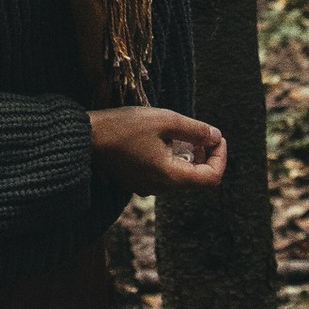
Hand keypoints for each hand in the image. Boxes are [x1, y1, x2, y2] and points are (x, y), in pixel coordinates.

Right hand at [88, 105, 228, 192]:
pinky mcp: (136, 181)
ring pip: (179, 175)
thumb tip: (216, 136)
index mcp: (170, 176)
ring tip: (180, 133)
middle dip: (204, 155)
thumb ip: (195, 130)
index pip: (211, 177)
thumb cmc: (125, 126)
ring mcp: (147, 187)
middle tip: (200, 132)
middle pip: (196, 177)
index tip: (216, 137)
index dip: (220, 157)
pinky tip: (162, 140)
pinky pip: (163, 174)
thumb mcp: (165, 120)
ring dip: (187, 156)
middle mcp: (160, 188)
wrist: (88, 137)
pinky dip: (171, 159)